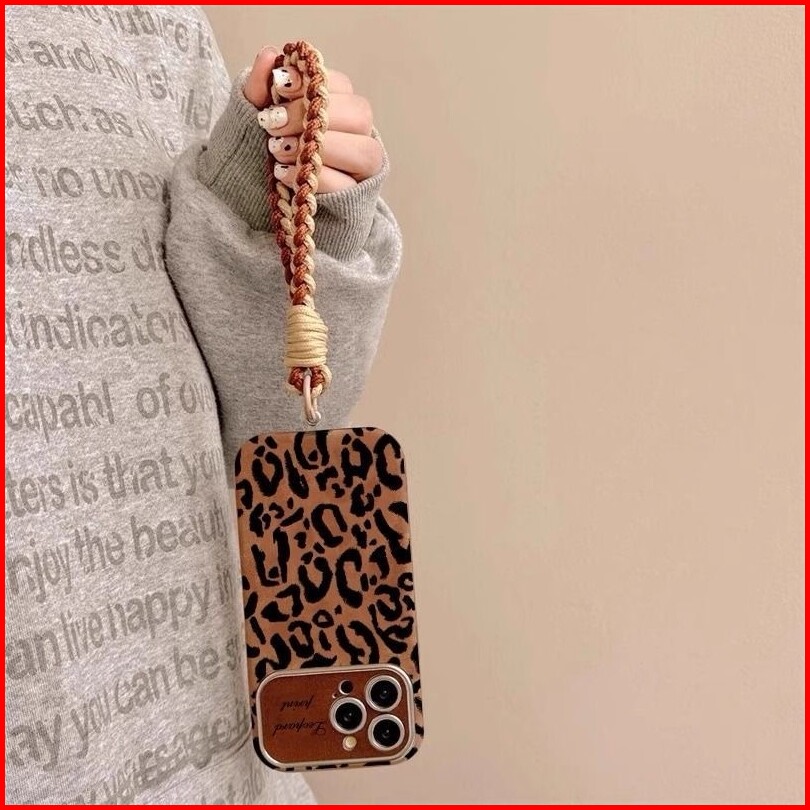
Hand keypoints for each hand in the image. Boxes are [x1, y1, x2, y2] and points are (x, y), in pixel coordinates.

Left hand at [244, 46, 382, 193]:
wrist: (251, 193)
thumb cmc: (263, 147)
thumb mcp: (255, 115)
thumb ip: (261, 86)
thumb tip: (270, 55)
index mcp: (337, 106)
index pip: (341, 86)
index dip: (313, 83)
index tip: (279, 86)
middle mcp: (357, 134)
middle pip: (360, 115)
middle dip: (315, 117)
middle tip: (273, 123)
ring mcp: (360, 168)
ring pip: (364, 152)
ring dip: (321, 149)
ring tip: (277, 149)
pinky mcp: (353, 197)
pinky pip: (346, 185)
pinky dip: (316, 178)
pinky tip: (282, 172)